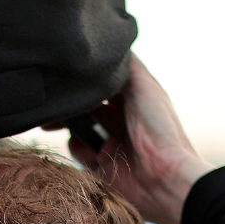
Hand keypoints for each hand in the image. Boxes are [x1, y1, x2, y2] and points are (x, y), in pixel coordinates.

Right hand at [66, 55, 212, 223]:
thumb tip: (111, 44)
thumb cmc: (161, 131)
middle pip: (90, 104)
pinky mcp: (103, 167)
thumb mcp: (146, 88)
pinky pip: (81, 152)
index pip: (106, 84)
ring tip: (57, 115)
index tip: (70, 71)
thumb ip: (129, 66)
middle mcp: (122, 121)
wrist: (167, 179)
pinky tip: (75, 138)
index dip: (89, 78)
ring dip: (69, 120)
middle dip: (74, 99)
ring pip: (81, 126)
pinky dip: (75, 144)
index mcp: (135, 102)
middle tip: (56, 95)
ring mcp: (112, 144)